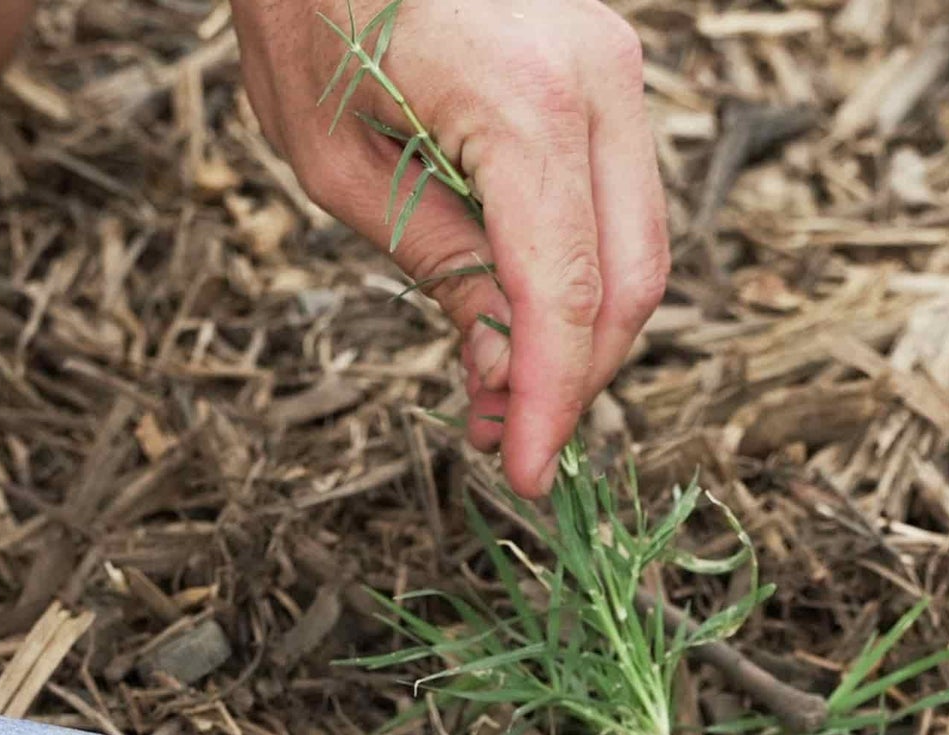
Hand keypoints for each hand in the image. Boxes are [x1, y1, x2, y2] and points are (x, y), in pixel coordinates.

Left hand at [233, 0, 668, 497]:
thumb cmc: (313, 13)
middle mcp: (599, 81)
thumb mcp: (346, 167)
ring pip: (636, 250)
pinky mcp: (602, 76)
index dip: (550, 401)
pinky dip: (578, 278)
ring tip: (498, 389)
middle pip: (629, 283)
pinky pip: (614, 207)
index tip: (526, 474)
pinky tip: (517, 319)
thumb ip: (441, 270)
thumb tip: (504, 371)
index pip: (566, 296)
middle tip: (505, 441)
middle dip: (573, 380)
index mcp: (529, 105)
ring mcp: (613, 71)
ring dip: (580, 337)